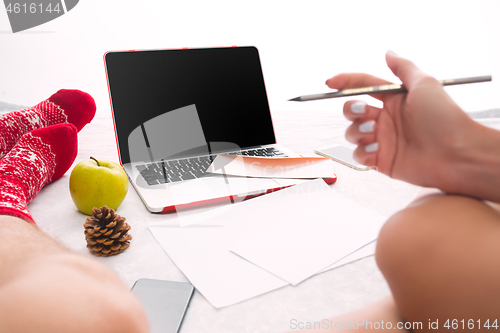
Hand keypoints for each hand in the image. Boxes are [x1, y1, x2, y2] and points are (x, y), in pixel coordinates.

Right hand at [326, 52, 476, 190]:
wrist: (456, 154)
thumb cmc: (444, 119)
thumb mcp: (425, 84)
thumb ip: (403, 68)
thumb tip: (388, 52)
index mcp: (394, 100)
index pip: (363, 86)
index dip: (345, 82)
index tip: (331, 83)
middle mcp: (386, 119)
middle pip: (351, 109)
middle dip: (351, 109)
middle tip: (365, 112)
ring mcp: (382, 140)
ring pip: (351, 132)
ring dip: (356, 131)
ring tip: (373, 132)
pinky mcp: (381, 160)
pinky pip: (358, 155)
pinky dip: (363, 151)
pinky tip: (378, 149)